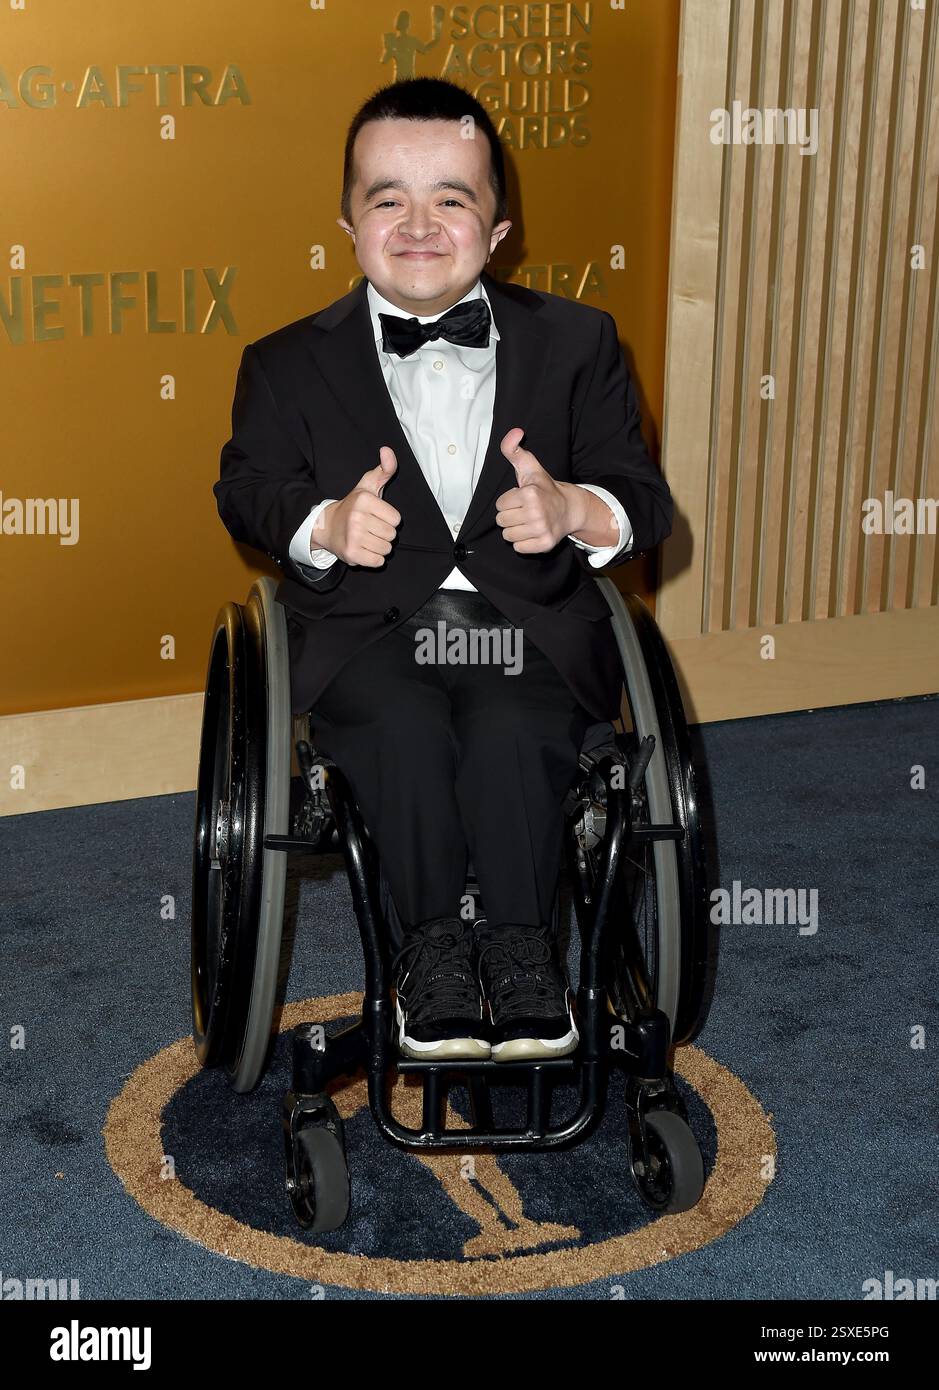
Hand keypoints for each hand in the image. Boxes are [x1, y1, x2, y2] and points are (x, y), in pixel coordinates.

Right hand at [313, 447, 400, 567]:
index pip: (397, 519)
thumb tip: (387, 450)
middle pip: (392, 535)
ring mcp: (353, 536)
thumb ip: (384, 469)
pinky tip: (364, 549)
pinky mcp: (351, 554)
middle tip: (370, 528)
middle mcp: (357, 517)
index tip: (375, 516)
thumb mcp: (368, 486)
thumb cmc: (354, 507)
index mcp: (364, 500)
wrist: (327, 527)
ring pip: (386, 549)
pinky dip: (374, 559)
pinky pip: (378, 561)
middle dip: (384, 534)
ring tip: (366, 538)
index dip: (389, 520)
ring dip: (379, 547)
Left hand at [495, 428, 582, 552]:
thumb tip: (515, 432)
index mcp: (530, 493)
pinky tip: (532, 532)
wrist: (569, 509)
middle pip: (501, 521)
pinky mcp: (544, 544)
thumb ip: (514, 449)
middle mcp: (536, 512)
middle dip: (510, 515)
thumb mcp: (529, 467)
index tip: (520, 498)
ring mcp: (541, 530)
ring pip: (508, 536)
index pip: (500, 504)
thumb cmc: (545, 489)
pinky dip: (523, 542)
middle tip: (524, 510)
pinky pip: (518, 548)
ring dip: (515, 530)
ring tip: (527, 521)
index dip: (508, 501)